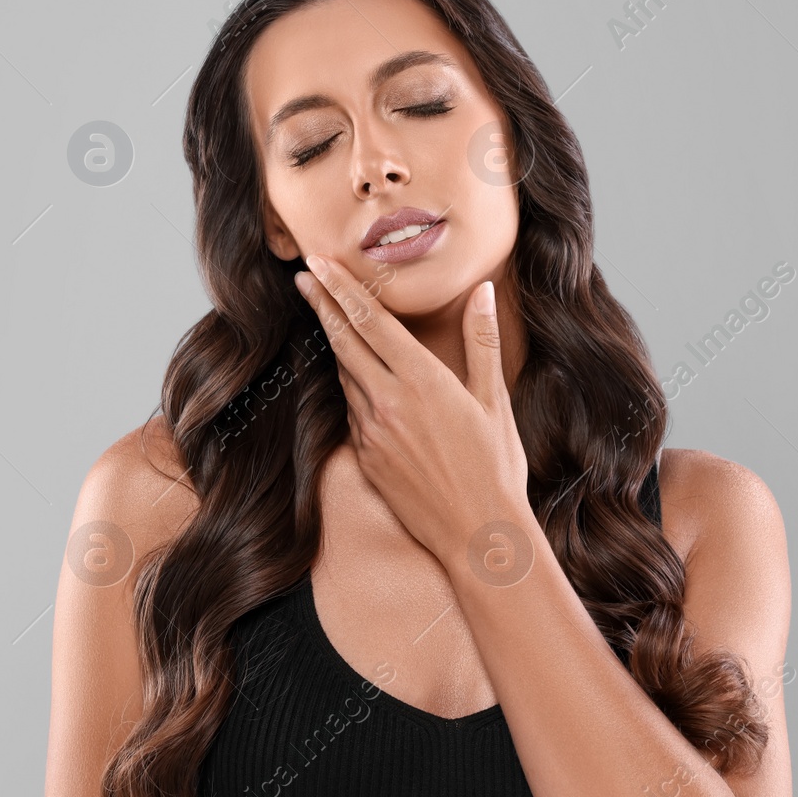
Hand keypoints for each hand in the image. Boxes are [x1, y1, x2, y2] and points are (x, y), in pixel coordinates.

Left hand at [292, 253, 531, 566]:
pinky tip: (356, 378)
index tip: (318, 263)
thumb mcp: (495, 400)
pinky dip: (352, 387)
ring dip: (336, 345)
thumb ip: (481, 341)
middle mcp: (388, 402)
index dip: (341, 287)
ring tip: (329, 316)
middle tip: (302, 275)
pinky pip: (352, 411)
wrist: (476, 533)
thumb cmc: (495, 467)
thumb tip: (484, 291)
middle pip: (344, 341)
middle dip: (322, 304)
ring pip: (345, 376)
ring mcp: (372, 431)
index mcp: (422, 380)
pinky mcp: (366, 457)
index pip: (370, 321)